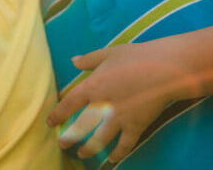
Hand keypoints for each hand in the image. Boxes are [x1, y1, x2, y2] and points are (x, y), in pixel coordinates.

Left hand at [47, 43, 182, 163]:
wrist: (162, 69)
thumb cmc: (134, 57)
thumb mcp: (108, 53)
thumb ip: (89, 59)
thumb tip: (73, 61)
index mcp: (93, 86)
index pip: (70, 103)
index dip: (58, 113)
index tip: (50, 122)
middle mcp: (103, 105)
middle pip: (81, 125)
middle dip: (70, 137)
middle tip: (62, 144)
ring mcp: (119, 118)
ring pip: (100, 139)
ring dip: (89, 149)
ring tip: (82, 154)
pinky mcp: (136, 126)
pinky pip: (124, 144)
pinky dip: (118, 153)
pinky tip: (112, 159)